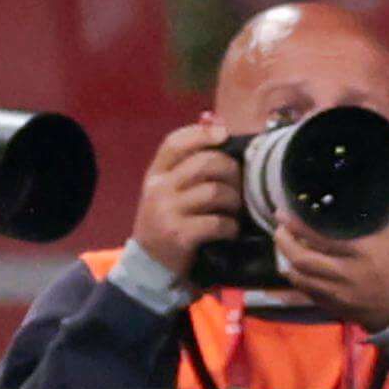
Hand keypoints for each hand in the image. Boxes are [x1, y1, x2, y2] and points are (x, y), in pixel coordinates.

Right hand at [128, 117, 242, 276]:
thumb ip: (188, 162)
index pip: (175, 142)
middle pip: (204, 164)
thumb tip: (217, 123)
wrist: (149, 264)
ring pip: (215, 192)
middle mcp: (158, 189)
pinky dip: (231, 226)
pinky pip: (217, 222)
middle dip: (231, 171)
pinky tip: (229, 230)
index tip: (224, 134)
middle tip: (238, 184)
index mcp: (156, 174)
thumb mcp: (169, 190)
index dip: (202, 134)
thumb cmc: (168, 221)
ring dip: (234, 200)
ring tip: (234, 210)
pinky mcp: (179, 235)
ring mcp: (167, 212)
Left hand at [272, 214, 388, 332]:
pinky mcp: (333, 306)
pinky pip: (305, 290)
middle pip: (303, 258)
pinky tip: (293, 265)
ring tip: (284, 243)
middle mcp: (349, 273)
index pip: (322, 236)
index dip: (298, 223)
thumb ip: (371, 213)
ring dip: (286, 258)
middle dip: (284, 241)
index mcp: (365, 250)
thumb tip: (346, 190)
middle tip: (280, 227)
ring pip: (300, 276)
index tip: (285, 211)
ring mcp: (339, 293)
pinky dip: (296, 276)